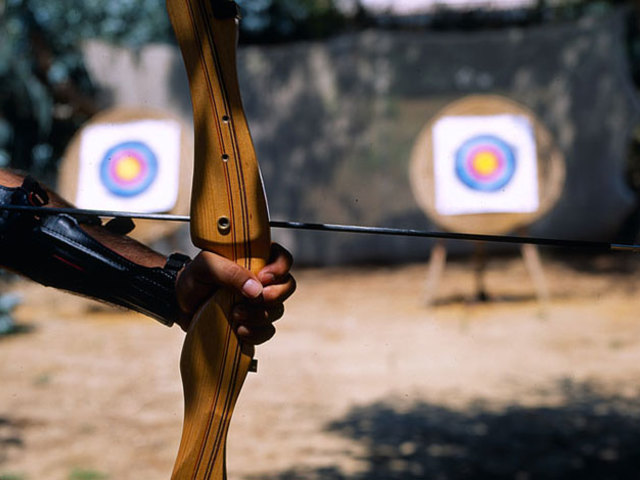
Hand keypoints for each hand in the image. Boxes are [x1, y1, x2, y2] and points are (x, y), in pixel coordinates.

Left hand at [175, 243, 294, 342]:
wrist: (178, 303)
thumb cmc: (193, 278)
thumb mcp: (206, 267)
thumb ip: (230, 272)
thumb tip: (256, 289)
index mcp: (255, 260)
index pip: (283, 259)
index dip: (280, 269)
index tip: (263, 278)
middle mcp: (262, 281)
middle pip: (288, 286)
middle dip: (273, 296)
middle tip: (251, 299)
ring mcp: (258, 303)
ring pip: (278, 310)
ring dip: (260, 316)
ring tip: (235, 314)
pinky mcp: (253, 323)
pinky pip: (267, 331)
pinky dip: (256, 333)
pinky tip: (239, 331)